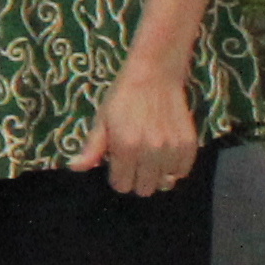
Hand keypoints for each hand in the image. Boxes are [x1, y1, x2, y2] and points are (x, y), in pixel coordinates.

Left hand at [74, 60, 204, 198]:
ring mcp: (172, 149)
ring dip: (156, 175)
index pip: (122, 185)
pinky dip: (174, 169)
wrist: (154, 76)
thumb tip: (75, 168)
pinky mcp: (189, 145)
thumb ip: (92, 148)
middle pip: (144, 188)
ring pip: (165, 183)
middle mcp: (151, 152)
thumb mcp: (101, 120)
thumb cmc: (122, 98)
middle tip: (133, 164)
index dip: (117, 178)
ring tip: (149, 159)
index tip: (117, 167)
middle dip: (136, 180)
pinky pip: (183, 172)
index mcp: (125, 147)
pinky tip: (165, 156)